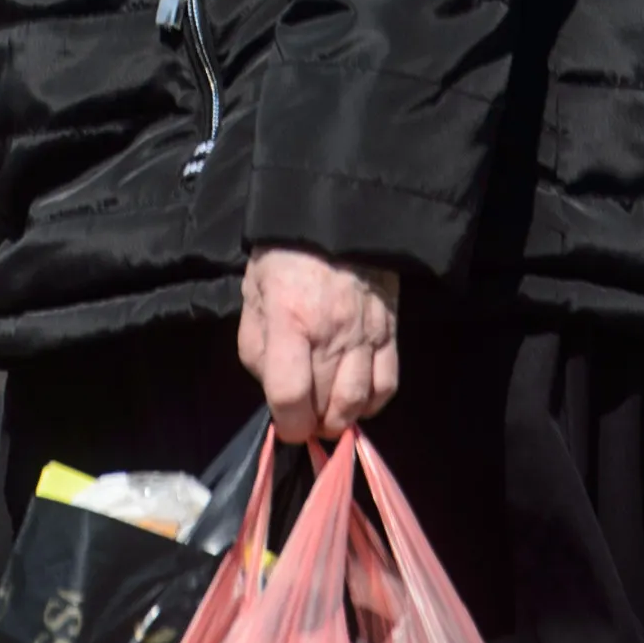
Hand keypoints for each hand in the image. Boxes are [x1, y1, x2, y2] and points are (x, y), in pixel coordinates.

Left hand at [237, 247, 400, 445]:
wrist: (338, 216)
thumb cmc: (285, 256)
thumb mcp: (253, 294)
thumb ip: (256, 345)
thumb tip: (273, 387)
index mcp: (289, 320)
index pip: (290, 395)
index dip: (287, 424)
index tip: (285, 426)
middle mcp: (330, 332)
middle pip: (326, 406)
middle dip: (311, 425)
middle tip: (304, 420)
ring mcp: (366, 333)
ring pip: (358, 402)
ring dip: (340, 420)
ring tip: (328, 415)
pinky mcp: (390, 331)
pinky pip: (387, 384)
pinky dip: (372, 404)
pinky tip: (357, 402)